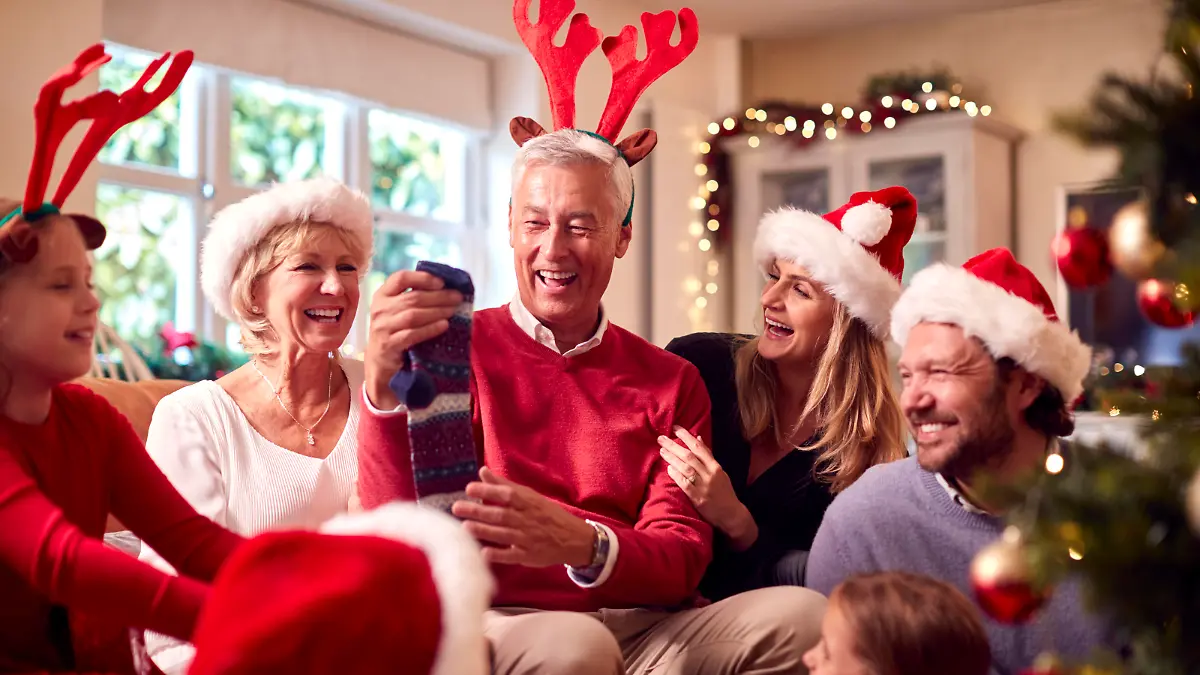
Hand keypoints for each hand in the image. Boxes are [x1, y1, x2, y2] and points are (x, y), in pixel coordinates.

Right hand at [364, 270, 462, 408]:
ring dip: (437, 311)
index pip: (400, 278)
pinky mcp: (389, 345)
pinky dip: (430, 329)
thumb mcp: (398, 310)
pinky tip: (444, 325)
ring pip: (413, 315)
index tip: (442, 282)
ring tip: (453, 310)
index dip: (422, 278)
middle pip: (412, 297)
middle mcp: (380, 309)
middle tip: (457, 297)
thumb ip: (414, 297)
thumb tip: (447, 288)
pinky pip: (412, 335)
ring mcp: (383, 328)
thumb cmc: (395, 331)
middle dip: (438, 296)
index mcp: (382, 295)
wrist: (380, 362)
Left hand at [452, 467, 595, 567]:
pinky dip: (498, 555)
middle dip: (478, 511)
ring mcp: (528, 538)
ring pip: (503, 534)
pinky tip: (482, 553)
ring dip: (483, 531)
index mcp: (528, 502)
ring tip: (464, 527)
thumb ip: (504, 485)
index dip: (488, 491)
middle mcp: (528, 519)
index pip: (506, 494)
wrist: (574, 538)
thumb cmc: (547, 514)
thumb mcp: (530, 496)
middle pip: (501, 514)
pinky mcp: (529, 556)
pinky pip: (512, 556)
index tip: (469, 489)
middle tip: (456, 508)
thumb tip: (482, 471)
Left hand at [658, 427, 755, 545]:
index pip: (699, 447)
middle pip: (689, 456)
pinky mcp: (698, 498)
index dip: (686, 436)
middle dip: (674, 445)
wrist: (731, 514)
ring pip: (686, 468)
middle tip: (661, 438)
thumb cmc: (724, 491)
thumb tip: (697, 437)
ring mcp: (704, 486)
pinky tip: (668, 469)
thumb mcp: (718, 471)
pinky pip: (685, 484)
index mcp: (715, 466)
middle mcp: (710, 474)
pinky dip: (676, 475)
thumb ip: (707, 455)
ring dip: (672, 458)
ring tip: (662, 451)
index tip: (675, 428)